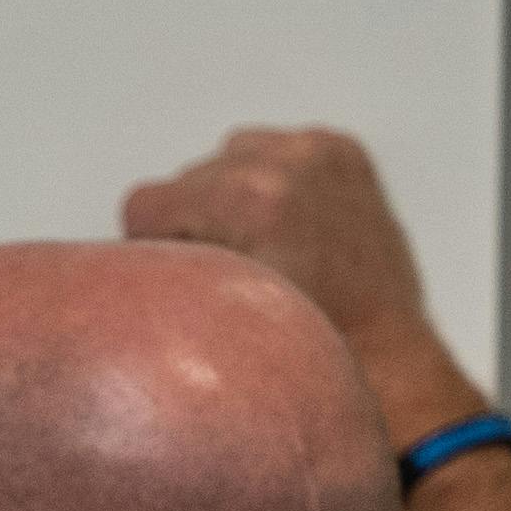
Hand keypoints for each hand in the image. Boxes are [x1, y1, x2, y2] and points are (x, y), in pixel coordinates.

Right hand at [121, 125, 478, 436]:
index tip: (192, 282)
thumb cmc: (302, 352)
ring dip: (231, 199)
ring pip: (228, 158)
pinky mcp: (341, 155)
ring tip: (263, 251)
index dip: (157, 249)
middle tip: (234, 276)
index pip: (145, 202)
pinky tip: (290, 230)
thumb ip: (163, 271)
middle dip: (198, 224)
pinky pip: (274, 151)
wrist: (384, 359)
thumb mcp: (205, 318)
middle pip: (186, 179)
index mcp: (253, 201)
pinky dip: (272, 184)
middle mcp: (288, 165)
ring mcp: (319, 156)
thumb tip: (125, 258)